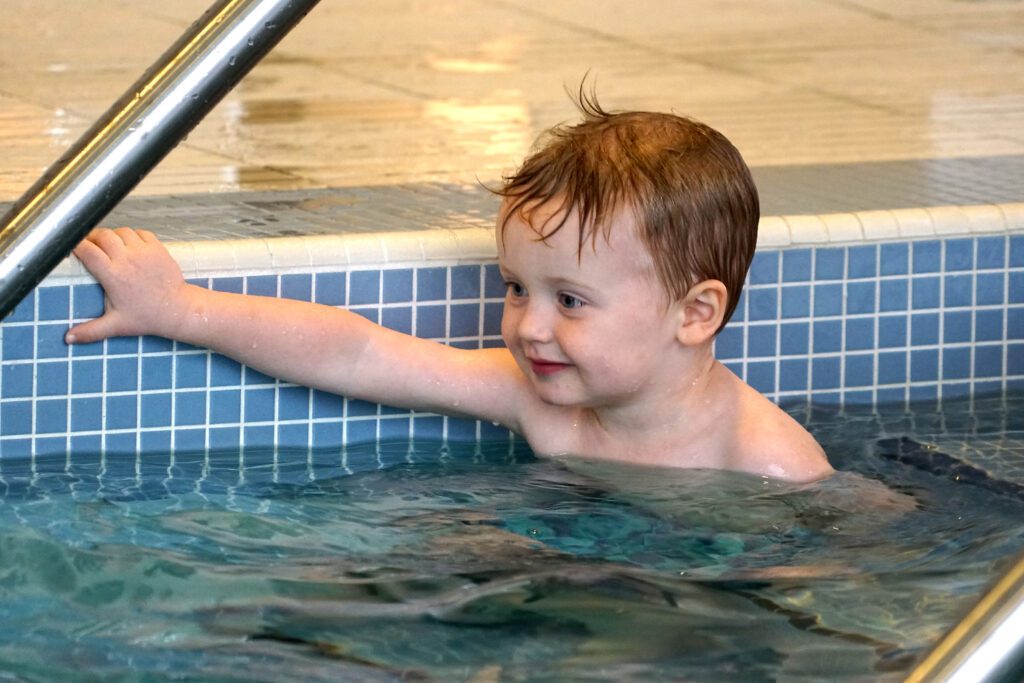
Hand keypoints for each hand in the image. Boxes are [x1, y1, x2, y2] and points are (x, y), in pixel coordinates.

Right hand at [66, 227, 189, 343]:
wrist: (177, 310)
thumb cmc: (148, 317)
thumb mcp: (116, 325)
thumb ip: (91, 331)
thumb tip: (69, 338)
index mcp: (113, 275)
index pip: (88, 251)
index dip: (76, 245)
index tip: (71, 247)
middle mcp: (127, 260)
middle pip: (103, 235)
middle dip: (92, 237)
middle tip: (89, 245)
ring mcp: (144, 252)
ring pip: (121, 231)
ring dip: (112, 235)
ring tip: (108, 245)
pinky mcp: (158, 248)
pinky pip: (140, 232)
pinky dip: (132, 235)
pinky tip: (129, 245)